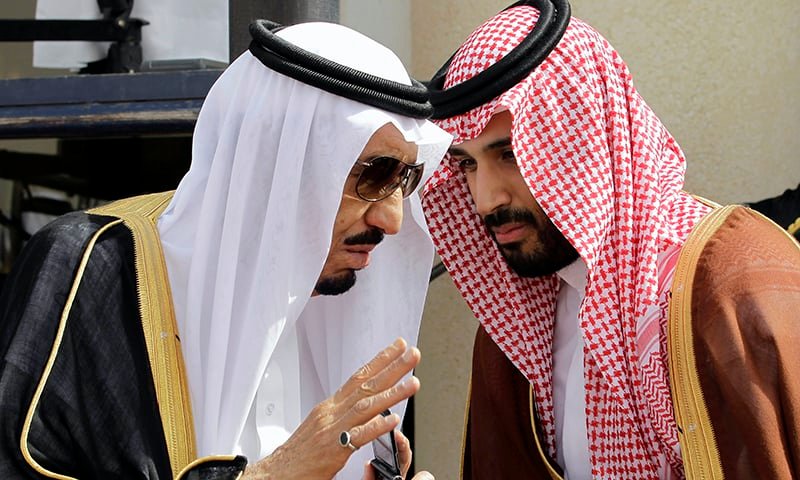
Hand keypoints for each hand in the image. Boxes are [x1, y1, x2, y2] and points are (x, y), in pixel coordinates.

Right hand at [242, 338, 420, 479]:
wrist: (275, 474)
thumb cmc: (299, 455)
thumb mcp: (322, 426)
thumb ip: (344, 414)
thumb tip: (367, 406)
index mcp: (330, 406)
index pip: (359, 376)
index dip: (380, 360)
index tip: (399, 347)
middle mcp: (332, 412)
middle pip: (366, 384)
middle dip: (392, 367)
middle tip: (412, 354)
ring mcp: (332, 429)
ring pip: (366, 406)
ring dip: (392, 393)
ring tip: (413, 383)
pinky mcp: (332, 450)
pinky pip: (358, 436)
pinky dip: (376, 426)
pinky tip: (393, 419)